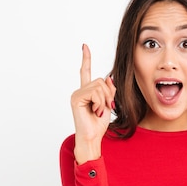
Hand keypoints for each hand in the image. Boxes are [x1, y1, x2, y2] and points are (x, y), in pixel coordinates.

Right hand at [70, 44, 116, 163]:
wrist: (92, 138)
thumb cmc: (98, 125)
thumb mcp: (108, 104)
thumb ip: (109, 90)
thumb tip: (110, 77)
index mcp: (87, 91)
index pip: (86, 72)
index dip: (86, 59)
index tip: (85, 46)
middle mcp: (80, 91)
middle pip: (101, 80)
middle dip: (109, 94)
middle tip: (106, 108)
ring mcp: (77, 94)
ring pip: (99, 86)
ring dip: (104, 101)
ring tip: (99, 112)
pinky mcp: (76, 98)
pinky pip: (95, 93)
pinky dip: (99, 104)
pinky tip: (95, 112)